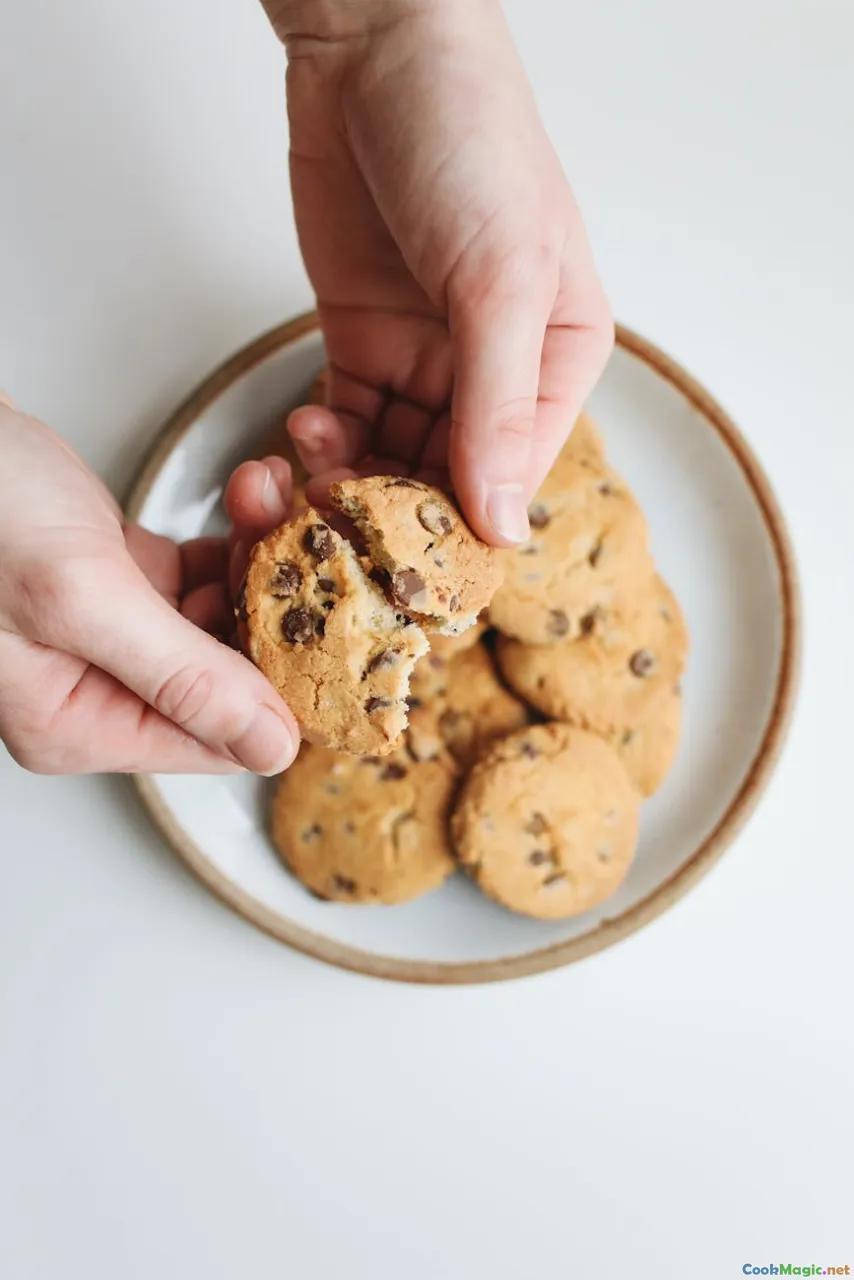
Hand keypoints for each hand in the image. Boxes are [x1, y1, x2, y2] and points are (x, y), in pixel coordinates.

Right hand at [0, 396, 298, 774]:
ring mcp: (106, 634)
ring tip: (269, 500)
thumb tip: (269, 747)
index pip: (218, 741)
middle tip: (306, 545)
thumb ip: (178, 676)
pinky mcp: (113, 578)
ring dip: (259, 561)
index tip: (338, 633)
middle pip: (229, 678)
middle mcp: (94, 690)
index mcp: (77, 723)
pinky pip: (199, 576)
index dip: (286, 690)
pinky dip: (230, 539)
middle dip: (276, 610)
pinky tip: (248, 498)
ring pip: (222, 619)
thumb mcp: (79, 598)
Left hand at [261, 0, 612, 544]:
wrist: (378, 51)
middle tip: (343, 532)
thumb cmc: (471, 141)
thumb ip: (498, 407)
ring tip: (311, 481)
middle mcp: (494, 372)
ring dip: (348, 483)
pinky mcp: (362, 344)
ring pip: (389, 460)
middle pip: (448, 479)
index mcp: (557, 360)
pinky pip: (347, 422)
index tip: (413, 566)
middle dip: (395, 511)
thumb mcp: (500, 278)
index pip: (517, 474)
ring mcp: (425, 360)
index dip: (465, 526)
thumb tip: (504, 524)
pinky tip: (303, 441)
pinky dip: (321, 445)